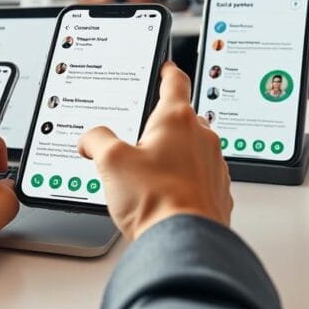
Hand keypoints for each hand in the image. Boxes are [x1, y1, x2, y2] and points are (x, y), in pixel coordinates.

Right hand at [78, 62, 231, 240]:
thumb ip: (96, 140)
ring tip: (150, 177)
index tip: (165, 68)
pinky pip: (200, 176)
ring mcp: (214, 164)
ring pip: (193, 148)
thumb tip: (90, 138)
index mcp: (177, 119)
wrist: (185, 241)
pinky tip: (165, 196)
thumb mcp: (110, 162)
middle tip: (141, 140)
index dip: (166, 71)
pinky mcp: (218, 190)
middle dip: (163, 126)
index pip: (175, 81)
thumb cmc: (156, 200)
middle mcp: (202, 136)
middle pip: (182, 118)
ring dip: (175, 155)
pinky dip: (185, 180)